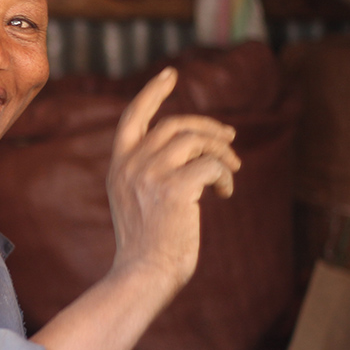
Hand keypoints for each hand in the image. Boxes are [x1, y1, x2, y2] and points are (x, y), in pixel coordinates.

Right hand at [106, 67, 240, 297]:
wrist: (143, 275)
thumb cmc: (147, 246)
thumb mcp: (137, 201)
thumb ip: (149, 173)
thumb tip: (194, 149)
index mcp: (118, 167)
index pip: (132, 117)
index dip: (152, 92)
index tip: (170, 75)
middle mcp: (130, 166)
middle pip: (175, 124)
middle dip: (208, 127)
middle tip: (230, 138)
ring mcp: (150, 176)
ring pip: (196, 141)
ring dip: (222, 152)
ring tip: (231, 171)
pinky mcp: (174, 189)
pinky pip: (211, 165)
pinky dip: (225, 176)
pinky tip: (225, 193)